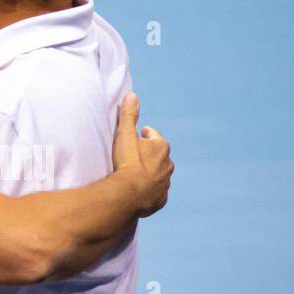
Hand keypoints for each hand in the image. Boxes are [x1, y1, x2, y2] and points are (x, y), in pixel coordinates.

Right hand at [110, 93, 172, 216]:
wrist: (130, 194)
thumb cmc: (128, 162)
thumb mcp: (125, 134)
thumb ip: (129, 115)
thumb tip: (133, 95)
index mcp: (161, 147)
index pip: (153, 136)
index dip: (144, 134)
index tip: (137, 135)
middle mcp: (168, 165)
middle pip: (159, 155)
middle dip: (149, 153)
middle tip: (135, 154)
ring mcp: (165, 183)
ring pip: (159, 173)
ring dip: (150, 171)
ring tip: (136, 173)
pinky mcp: (161, 199)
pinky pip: (157, 191)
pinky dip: (150, 189)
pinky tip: (140, 189)